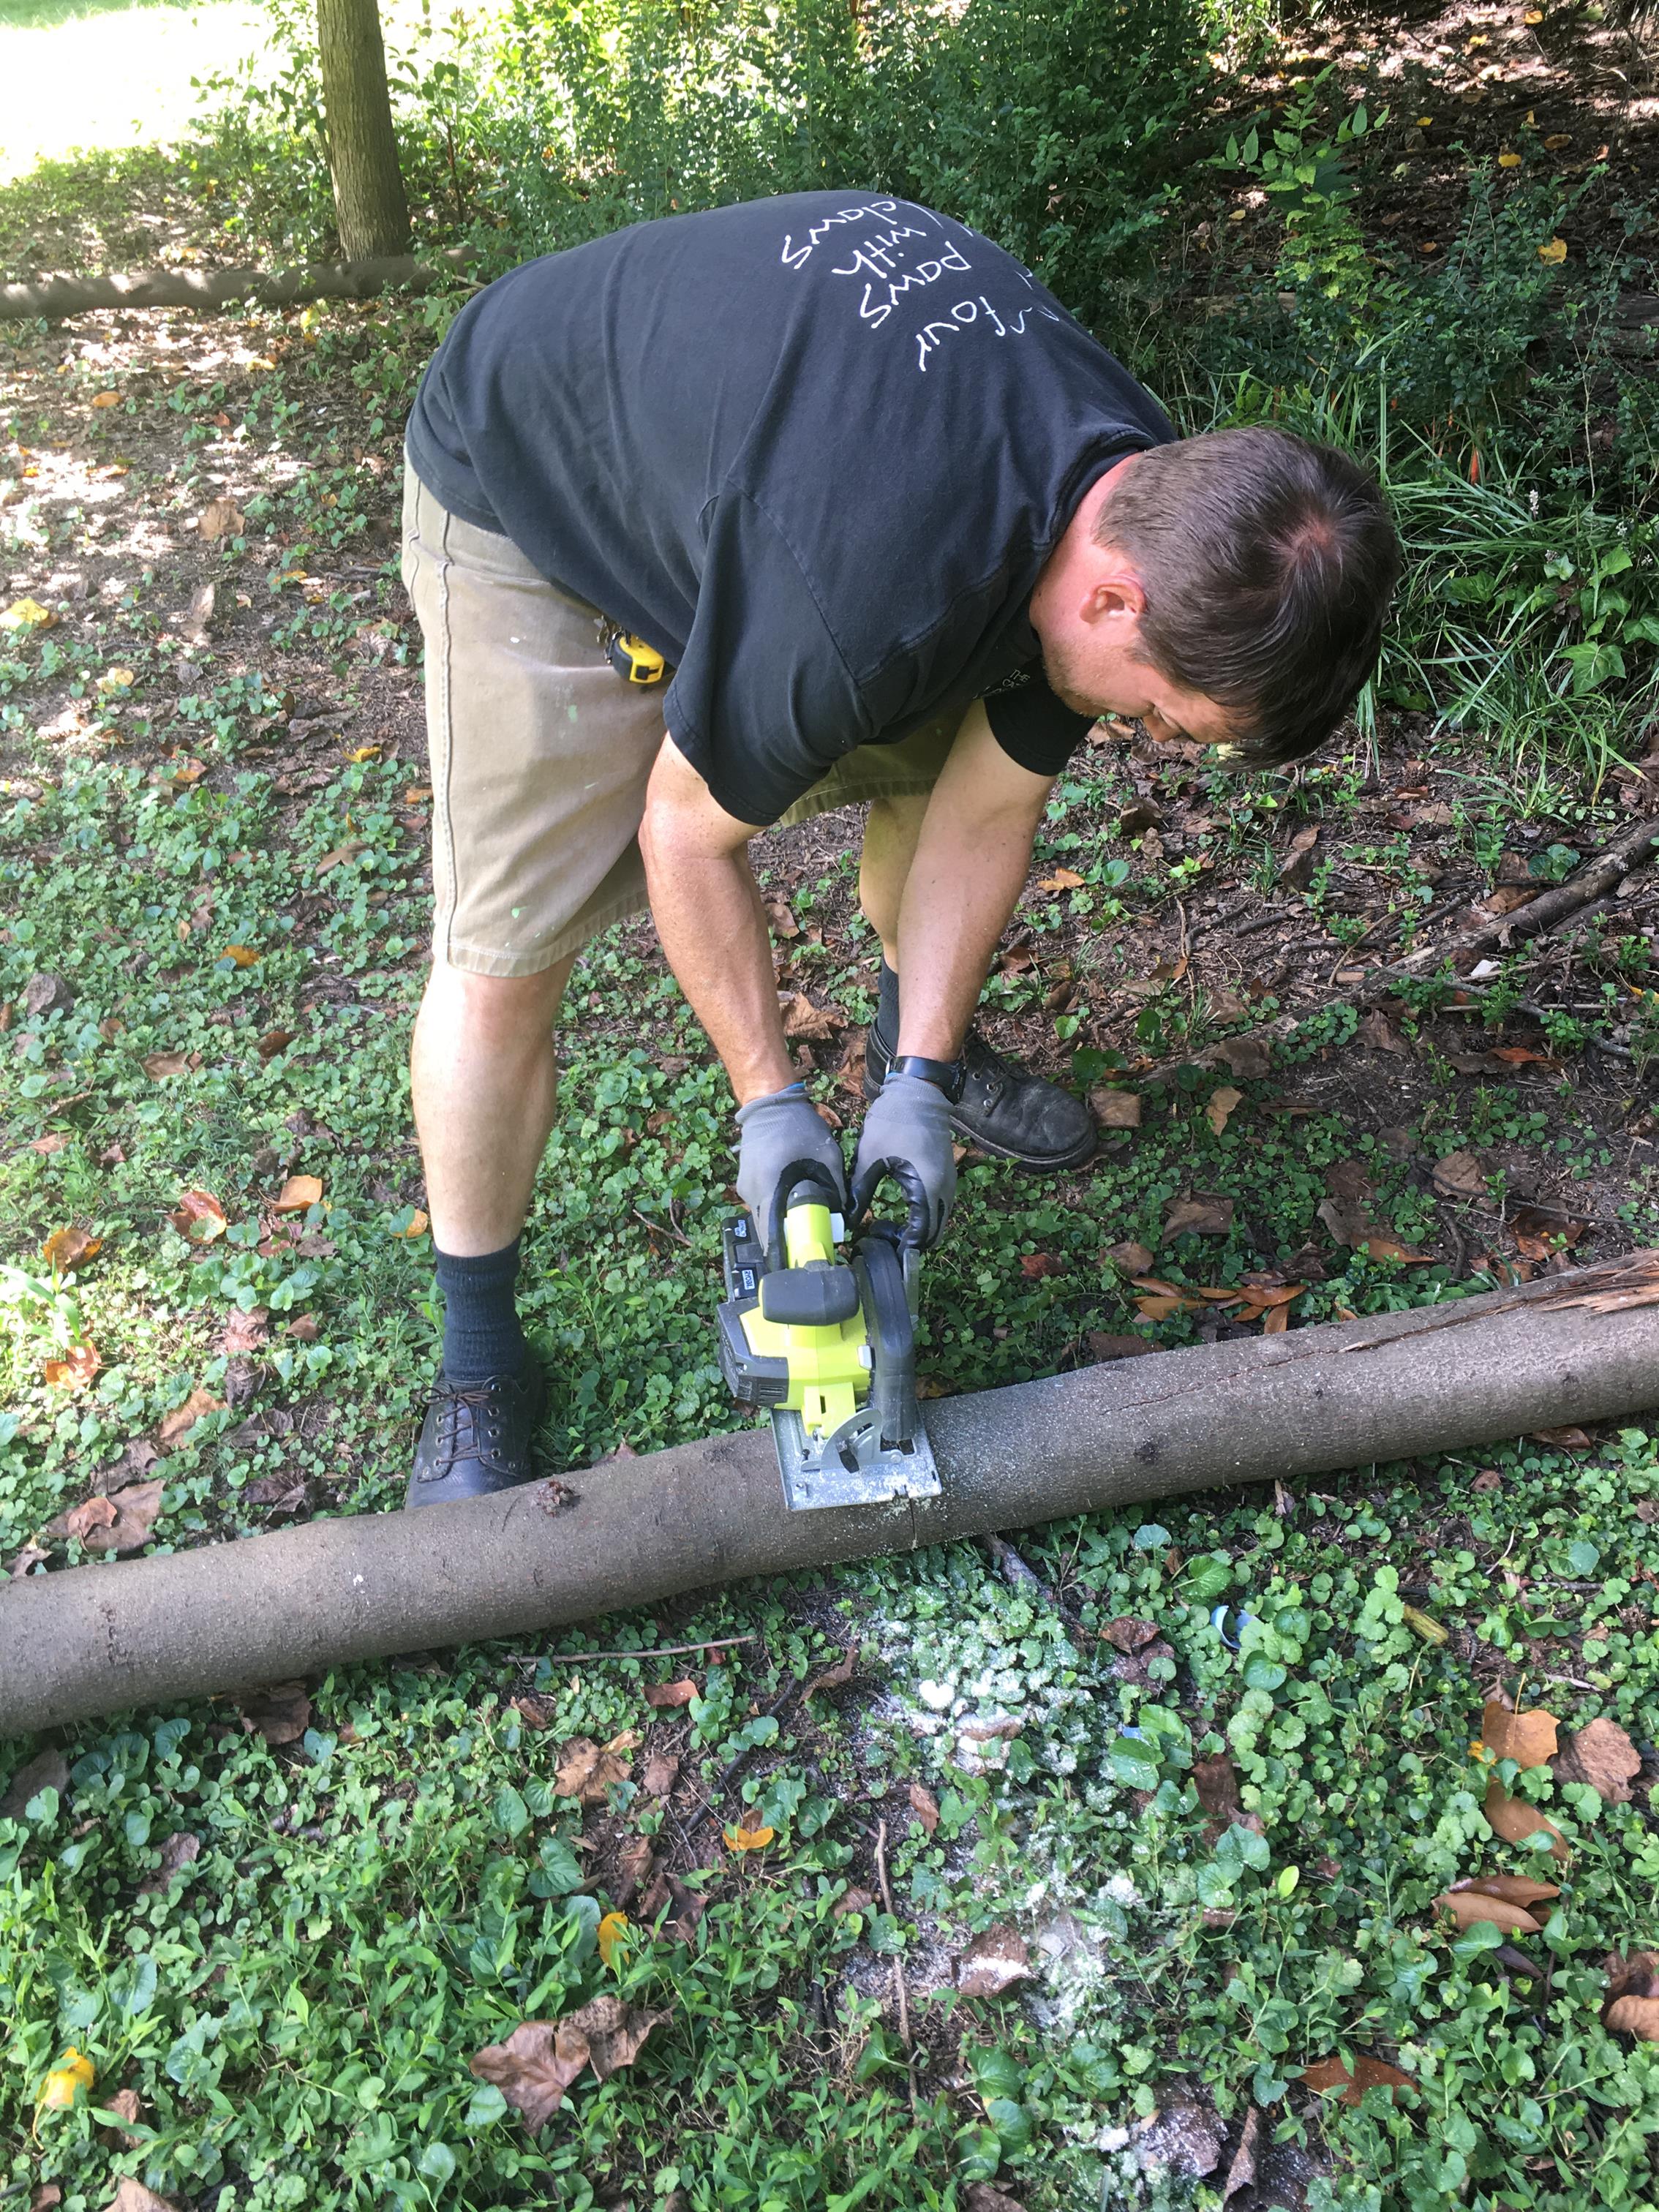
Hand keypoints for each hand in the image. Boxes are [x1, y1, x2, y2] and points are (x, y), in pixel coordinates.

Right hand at [734, 1086, 847, 1243]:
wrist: (769, 1102)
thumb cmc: (798, 1126)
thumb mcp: (827, 1155)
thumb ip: (837, 1188)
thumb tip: (844, 1217)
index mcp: (768, 1186)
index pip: (771, 1235)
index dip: (786, 1253)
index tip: (803, 1262)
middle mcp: (750, 1192)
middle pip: (765, 1231)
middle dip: (786, 1242)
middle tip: (808, 1247)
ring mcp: (744, 1188)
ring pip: (762, 1219)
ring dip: (780, 1225)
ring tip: (803, 1226)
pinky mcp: (745, 1182)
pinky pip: (760, 1206)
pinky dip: (774, 1211)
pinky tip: (791, 1207)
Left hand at [853, 1073, 955, 1248]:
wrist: (918, 1093)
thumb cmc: (894, 1122)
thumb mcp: (869, 1159)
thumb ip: (859, 1193)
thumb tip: (848, 1221)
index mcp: (927, 1188)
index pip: (921, 1237)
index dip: (900, 1249)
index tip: (878, 1247)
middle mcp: (945, 1190)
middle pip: (933, 1235)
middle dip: (909, 1245)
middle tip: (881, 1241)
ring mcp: (949, 1183)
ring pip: (938, 1222)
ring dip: (917, 1232)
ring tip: (886, 1229)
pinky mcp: (947, 1176)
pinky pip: (938, 1208)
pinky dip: (923, 1218)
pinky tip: (900, 1213)